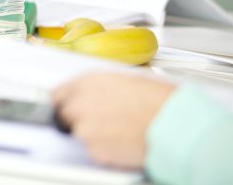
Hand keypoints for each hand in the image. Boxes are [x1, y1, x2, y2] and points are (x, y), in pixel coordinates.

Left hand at [52, 73, 176, 168]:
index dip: (66, 101)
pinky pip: (93, 150)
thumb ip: (100, 87)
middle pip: (64, 114)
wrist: (175, 124)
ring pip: (79, 133)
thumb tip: (94, 94)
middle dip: (78, 118)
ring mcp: (84, 128)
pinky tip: (123, 141)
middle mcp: (79, 103)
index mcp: (86, 82)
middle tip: (101, 121)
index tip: (69, 106)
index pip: (58, 93)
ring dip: (93, 133)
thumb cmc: (159, 101)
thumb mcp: (125, 81)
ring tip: (119, 131)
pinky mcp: (94, 150)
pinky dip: (105, 149)